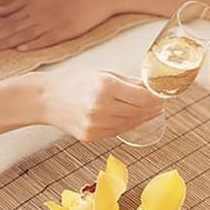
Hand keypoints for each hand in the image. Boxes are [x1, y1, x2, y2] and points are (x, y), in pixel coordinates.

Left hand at [0, 0, 111, 51]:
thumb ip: (19, 5)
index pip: (6, 23)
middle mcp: (38, 14)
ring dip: (6, 43)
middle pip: (10, 29)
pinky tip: (21, 49)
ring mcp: (52, 23)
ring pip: (24, 35)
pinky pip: (47, 38)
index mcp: (32, 7)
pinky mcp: (66, 30)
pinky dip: (34, 43)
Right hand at [39, 70, 163, 141]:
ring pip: (131, 124)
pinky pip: (118, 131)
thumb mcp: (102, 73)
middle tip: (162, 104)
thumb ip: (129, 81)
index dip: (157, 98)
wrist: (45, 99)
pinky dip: (128, 125)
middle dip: (154, 108)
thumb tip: (151, 86)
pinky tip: (134, 118)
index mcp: (105, 86)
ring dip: (144, 118)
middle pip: (139, 112)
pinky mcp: (91, 136)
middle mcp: (101, 107)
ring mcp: (96, 124)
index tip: (164, 95)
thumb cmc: (73, 82)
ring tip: (151, 112)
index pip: (143, 98)